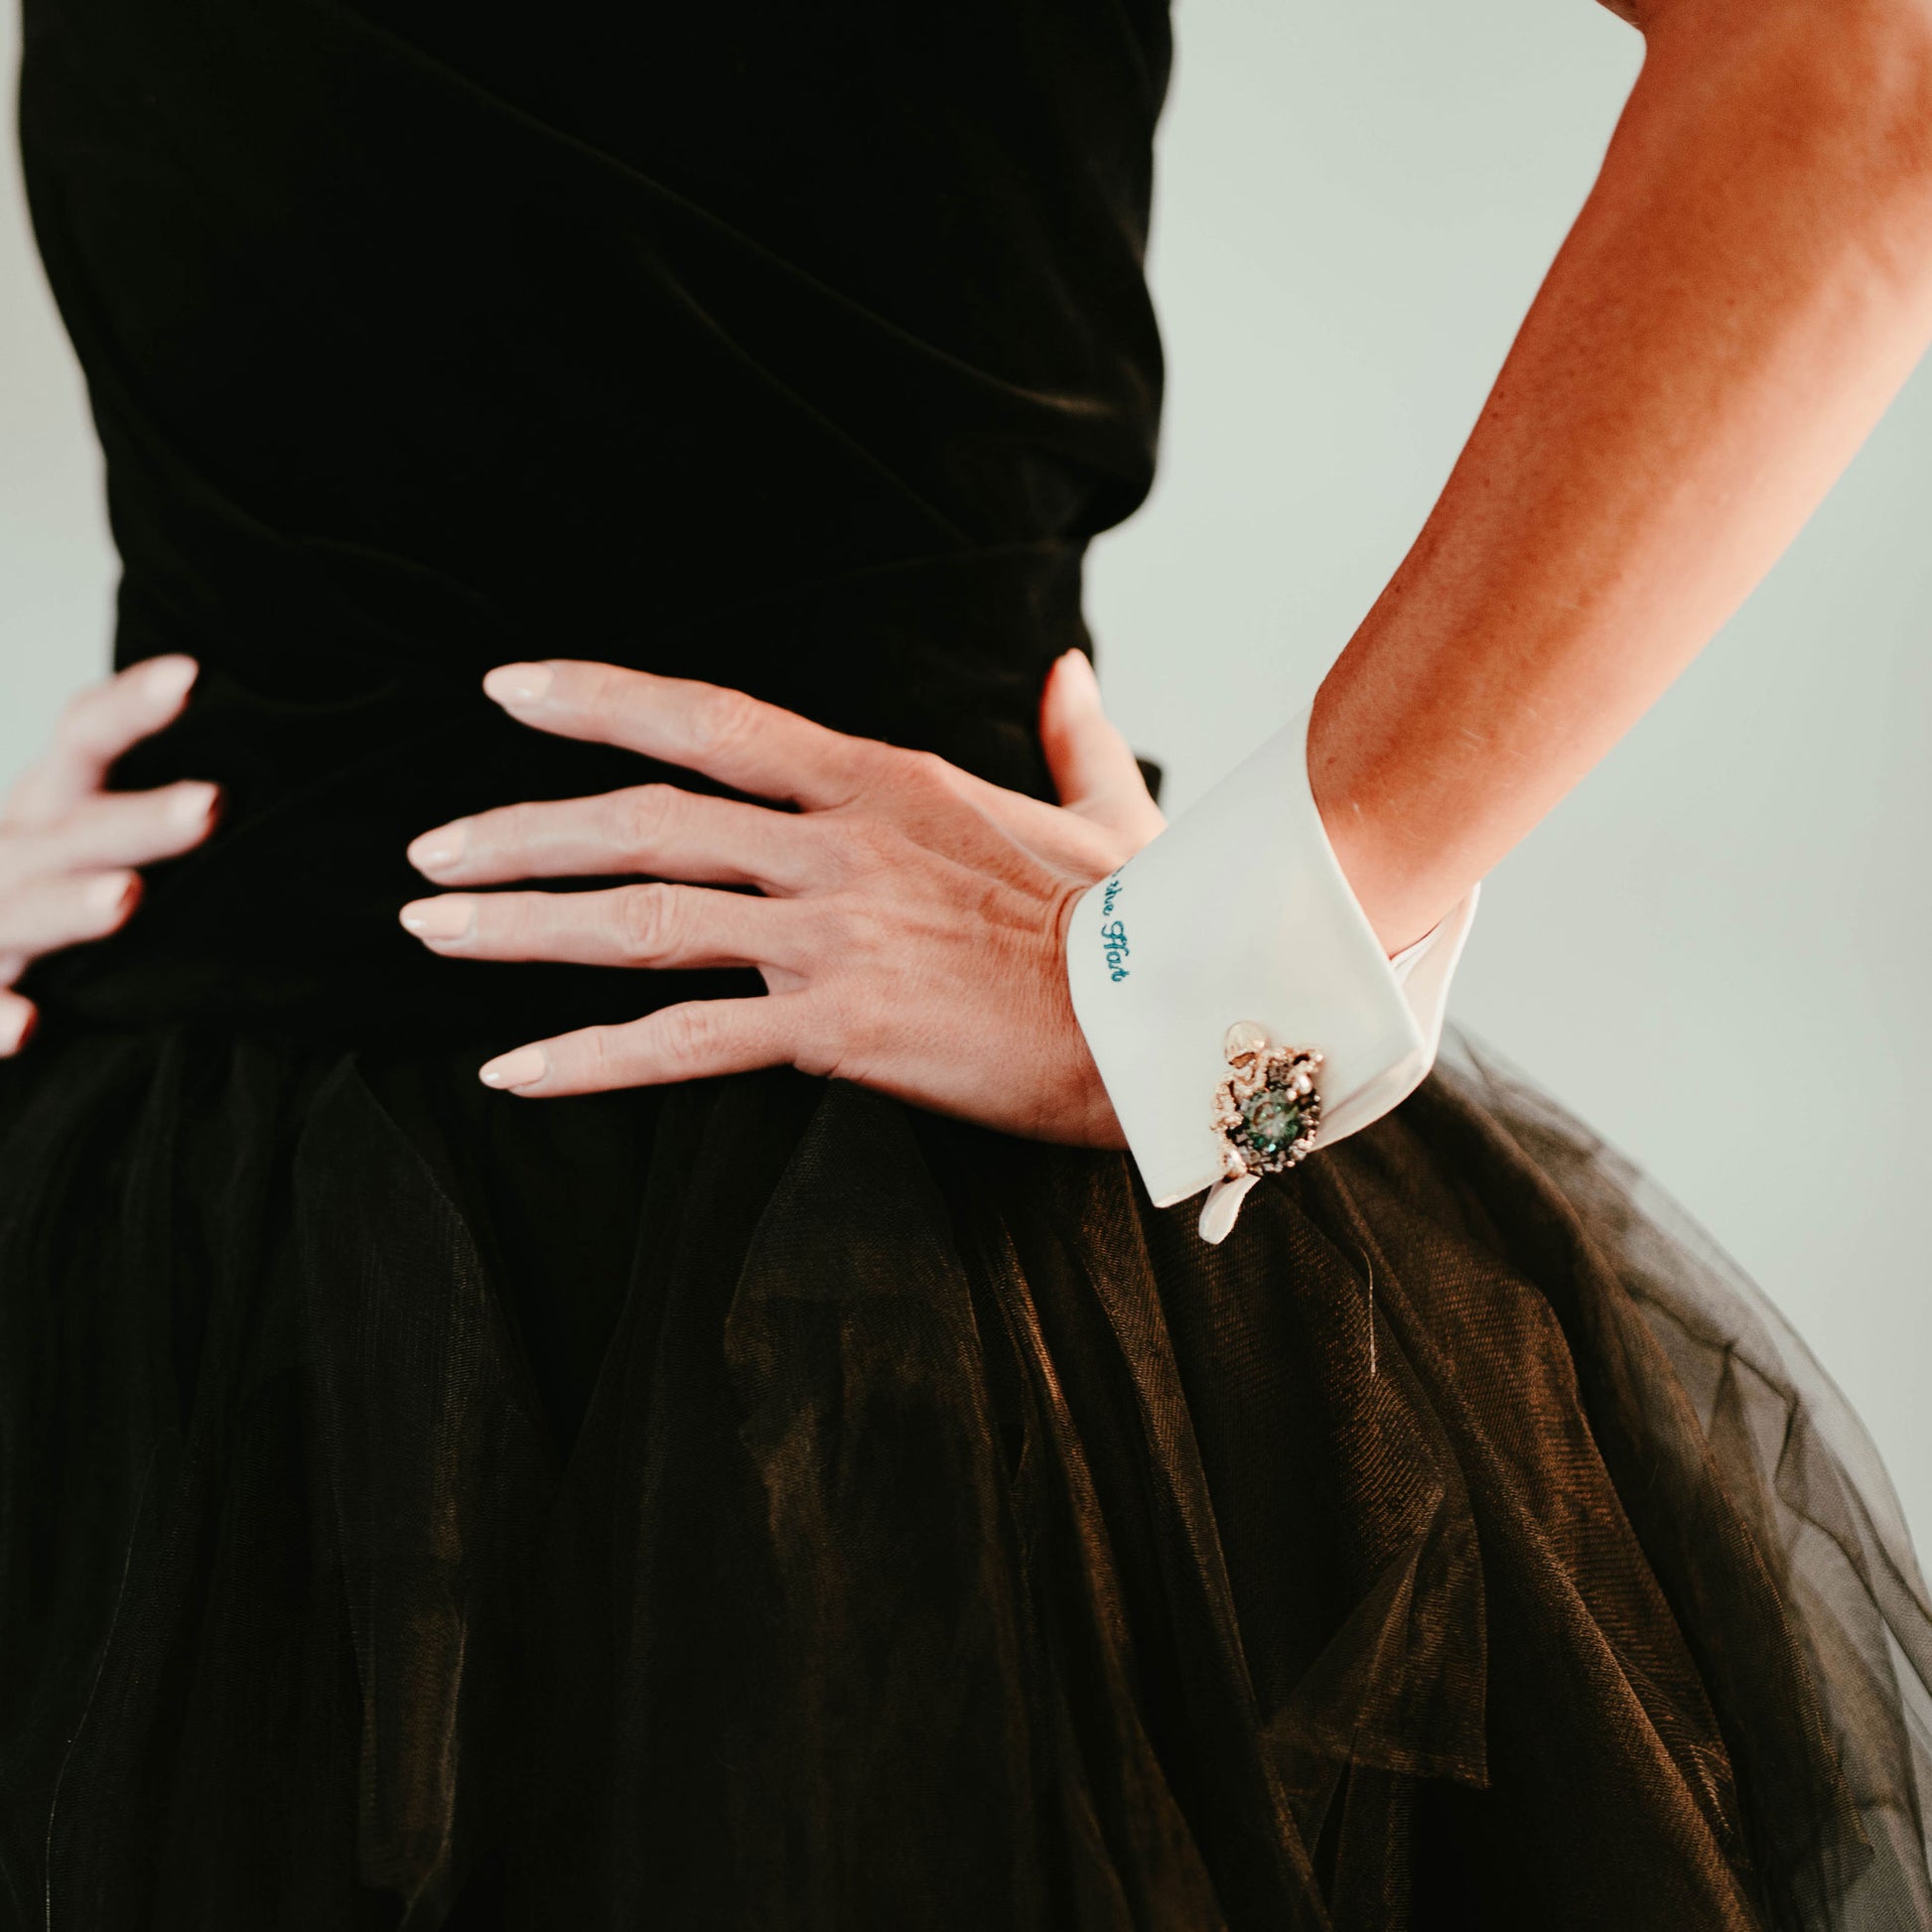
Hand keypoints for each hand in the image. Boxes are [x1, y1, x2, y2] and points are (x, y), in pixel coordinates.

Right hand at [0, 656, 219, 1055]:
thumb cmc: (52, 883)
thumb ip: (156, 809)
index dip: (129, 706)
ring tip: (125, 897)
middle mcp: (11, 852)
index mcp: (49, 804)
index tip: (194, 674)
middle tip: (212, 803)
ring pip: (22, 909)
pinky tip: (28, 1025)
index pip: (84, 738)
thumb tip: (284, 778)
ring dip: (69, 906)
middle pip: (71, 830)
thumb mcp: (87, 831)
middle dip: (135, 819)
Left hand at [400, 648, 1164, 1143]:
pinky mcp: (840, 1025)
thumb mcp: (1109, 809)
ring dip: (519, 925)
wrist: (1173, 1011)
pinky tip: (512, 1073)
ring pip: (641, 918)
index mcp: (881, 780)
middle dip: (517, 833)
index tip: (506, 692)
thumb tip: (1072, 674)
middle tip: (426, 856)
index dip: (598, 699)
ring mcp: (832, 931)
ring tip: (428, 933)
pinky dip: (590, 1058)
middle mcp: (838, 842)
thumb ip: (1074, 738)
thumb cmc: (1144, 918)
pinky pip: (687, 1041)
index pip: (710, 721)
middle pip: (641, 820)